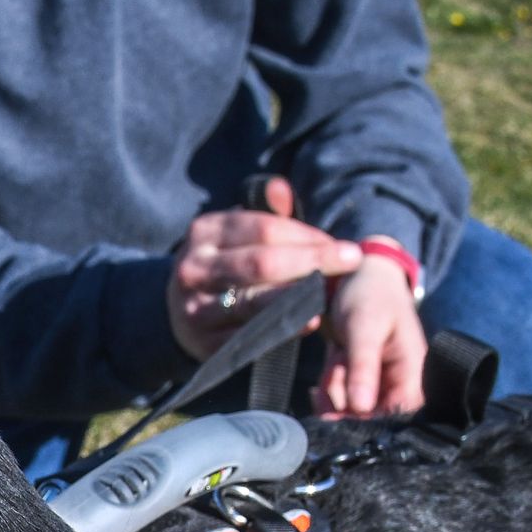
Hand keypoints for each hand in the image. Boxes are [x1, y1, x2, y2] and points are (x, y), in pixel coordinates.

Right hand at [165, 180, 364, 361]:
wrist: (179, 311)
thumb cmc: (225, 264)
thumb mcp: (237, 232)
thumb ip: (265, 212)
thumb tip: (281, 188)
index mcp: (204, 232)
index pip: (264, 229)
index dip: (307, 236)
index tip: (341, 244)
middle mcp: (194, 268)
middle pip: (261, 263)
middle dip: (312, 261)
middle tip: (352, 261)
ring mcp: (195, 308)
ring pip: (254, 303)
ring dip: (299, 298)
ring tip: (331, 292)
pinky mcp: (203, 343)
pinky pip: (248, 337)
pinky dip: (282, 330)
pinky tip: (308, 323)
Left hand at [313, 255, 427, 418]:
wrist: (359, 274)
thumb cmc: (371, 296)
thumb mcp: (364, 329)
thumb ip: (363, 368)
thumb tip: (360, 409)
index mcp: (413, 372)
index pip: (399, 415)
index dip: (371, 420)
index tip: (343, 410)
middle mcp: (398, 382)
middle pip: (370, 416)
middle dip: (345, 400)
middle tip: (337, 369)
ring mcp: (377, 382)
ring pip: (350, 408)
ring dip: (334, 390)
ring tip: (336, 358)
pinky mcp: (358, 379)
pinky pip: (339, 397)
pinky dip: (328, 386)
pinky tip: (328, 367)